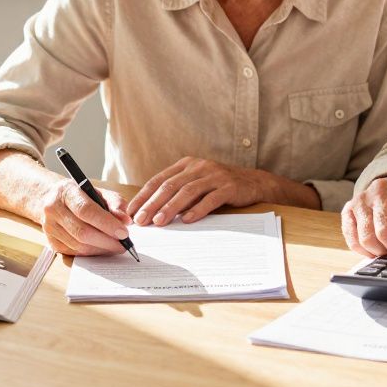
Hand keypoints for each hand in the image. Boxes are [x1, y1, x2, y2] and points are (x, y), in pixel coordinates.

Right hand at [39, 179, 132, 255]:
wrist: (53, 199)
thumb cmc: (81, 195)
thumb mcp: (100, 192)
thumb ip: (115, 204)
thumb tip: (125, 221)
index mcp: (66, 191)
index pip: (86, 210)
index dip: (107, 224)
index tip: (124, 233)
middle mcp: (54, 209)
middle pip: (82, 231)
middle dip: (107, 241)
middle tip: (124, 244)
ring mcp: (50, 227)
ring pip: (78, 245)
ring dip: (101, 249)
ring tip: (116, 246)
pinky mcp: (51, 241)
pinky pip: (74, 252)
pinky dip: (92, 252)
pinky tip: (102, 248)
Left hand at [126, 157, 268, 225]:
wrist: (254, 183)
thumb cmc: (219, 187)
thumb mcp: (196, 184)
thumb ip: (177, 193)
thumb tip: (151, 213)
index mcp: (186, 164)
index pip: (159, 180)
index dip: (144, 196)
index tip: (131, 212)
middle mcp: (199, 167)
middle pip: (170, 186)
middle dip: (153, 204)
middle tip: (141, 220)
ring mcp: (214, 175)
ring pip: (188, 192)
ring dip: (171, 208)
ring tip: (159, 222)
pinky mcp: (229, 187)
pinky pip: (210, 199)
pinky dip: (197, 209)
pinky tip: (187, 220)